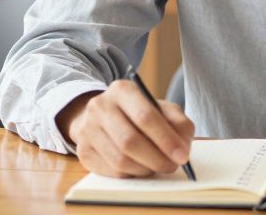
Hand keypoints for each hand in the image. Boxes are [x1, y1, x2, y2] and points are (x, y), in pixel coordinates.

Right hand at [56, 82, 194, 177]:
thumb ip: (177, 122)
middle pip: (130, 141)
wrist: (103, 116)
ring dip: (145, 169)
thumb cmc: (138, 113)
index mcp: (122, 90)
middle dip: (157, 158)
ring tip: (157, 167)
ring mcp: (88, 129)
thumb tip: (183, 147)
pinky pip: (111, 171)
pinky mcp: (83, 151)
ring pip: (120, 159)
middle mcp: (100, 107)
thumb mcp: (160, 109)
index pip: (145, 116)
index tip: (183, 155)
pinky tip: (140, 168)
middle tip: (172, 166)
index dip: (166, 139)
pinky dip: (131, 175)